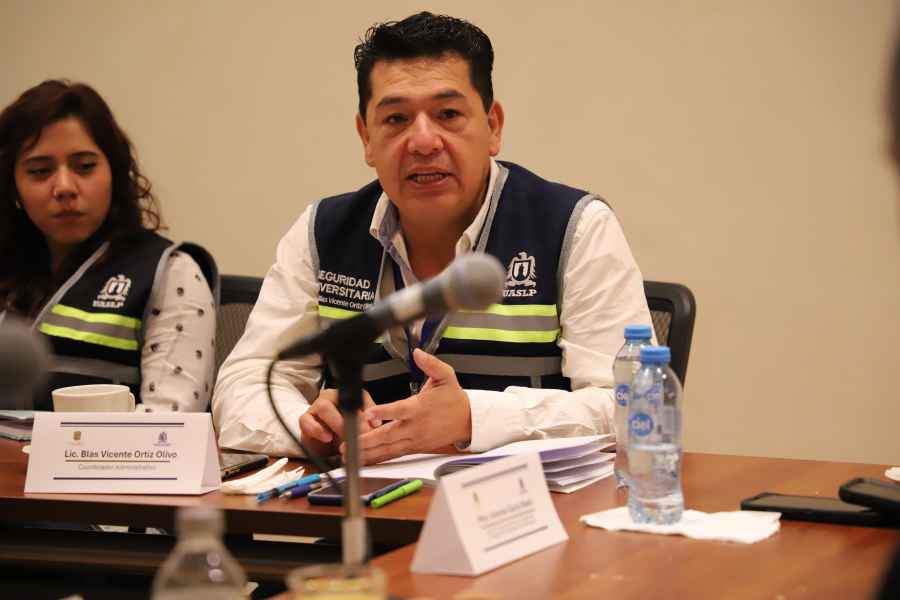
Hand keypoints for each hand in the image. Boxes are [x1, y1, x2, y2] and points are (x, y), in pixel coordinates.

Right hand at [299, 388, 380, 458]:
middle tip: (361, 435)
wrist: (322, 447)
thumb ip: (368, 425)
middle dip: (354, 420)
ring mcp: (316, 407)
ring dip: (337, 424)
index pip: (360, 396)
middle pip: (341, 401)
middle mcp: (331, 398)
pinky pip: (307, 421)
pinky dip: (317, 430)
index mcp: (347, 398)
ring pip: (324, 408)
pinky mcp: (305, 419)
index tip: (375, 425)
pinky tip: (327, 438)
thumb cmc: (341, 435)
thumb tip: (376, 425)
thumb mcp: (359, 431)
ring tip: (345, 438)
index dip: (368, 409)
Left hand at [351, 349, 471, 463]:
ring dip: (368, 452)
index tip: (369, 412)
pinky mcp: (414, 448)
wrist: (467, 421)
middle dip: (367, 440)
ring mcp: (414, 440)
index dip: (384, 412)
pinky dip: (378, 458)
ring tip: (349, 453)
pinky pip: (394, 454)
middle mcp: (415, 426)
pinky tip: (364, 460)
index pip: (400, 410)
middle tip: (348, 443)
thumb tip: (419, 353)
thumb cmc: (454, 399)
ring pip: (388, 448)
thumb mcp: (446, 376)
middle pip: (388, 435)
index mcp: (420, 407)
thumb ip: (431, 364)